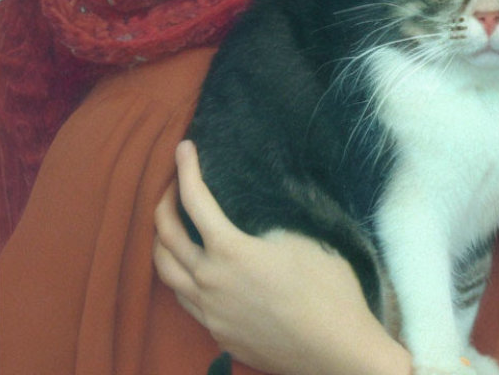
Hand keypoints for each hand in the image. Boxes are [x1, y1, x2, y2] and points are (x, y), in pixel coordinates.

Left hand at [153, 140, 410, 374]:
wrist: (336, 350)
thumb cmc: (329, 292)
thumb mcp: (304, 242)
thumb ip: (269, 226)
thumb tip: (256, 217)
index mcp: (231, 252)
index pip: (195, 200)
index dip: (186, 169)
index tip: (184, 148)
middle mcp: (209, 282)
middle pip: (165, 236)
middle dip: (164, 202)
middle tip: (172, 185)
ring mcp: (209, 313)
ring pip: (165, 272)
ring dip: (162, 242)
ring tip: (172, 225)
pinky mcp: (218, 334)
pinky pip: (184, 300)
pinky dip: (180, 274)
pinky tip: (196, 268)